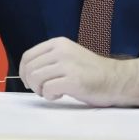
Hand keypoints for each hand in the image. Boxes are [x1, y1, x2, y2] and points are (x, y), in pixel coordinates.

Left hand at [18, 37, 138, 106]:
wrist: (115, 79)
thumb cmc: (91, 72)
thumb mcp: (69, 56)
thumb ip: (50, 59)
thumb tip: (28, 71)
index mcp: (59, 43)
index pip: (28, 56)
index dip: (23, 72)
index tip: (27, 82)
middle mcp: (61, 51)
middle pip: (30, 68)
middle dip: (32, 84)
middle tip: (43, 90)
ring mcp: (68, 65)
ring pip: (36, 78)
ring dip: (40, 90)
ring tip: (53, 92)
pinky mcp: (73, 80)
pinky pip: (47, 89)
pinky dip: (50, 96)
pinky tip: (60, 95)